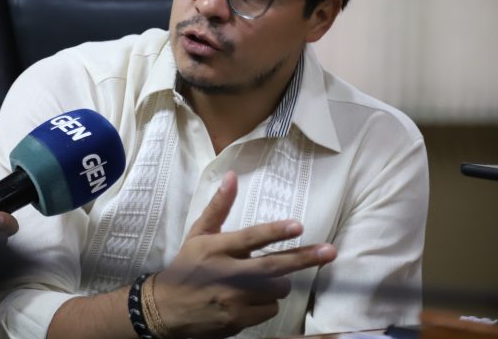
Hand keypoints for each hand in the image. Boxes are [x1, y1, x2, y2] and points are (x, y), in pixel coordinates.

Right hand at [153, 171, 336, 338]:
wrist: (167, 309)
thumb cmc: (187, 266)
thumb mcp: (198, 234)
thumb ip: (218, 206)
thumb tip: (232, 176)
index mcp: (215, 248)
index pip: (249, 238)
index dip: (274, 232)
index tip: (298, 225)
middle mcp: (226, 273)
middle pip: (273, 266)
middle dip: (304, 258)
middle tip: (329, 251)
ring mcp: (233, 300)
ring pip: (276, 289)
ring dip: (276, 283)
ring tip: (257, 280)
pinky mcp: (238, 320)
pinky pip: (270, 309)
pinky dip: (266, 303)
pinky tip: (249, 299)